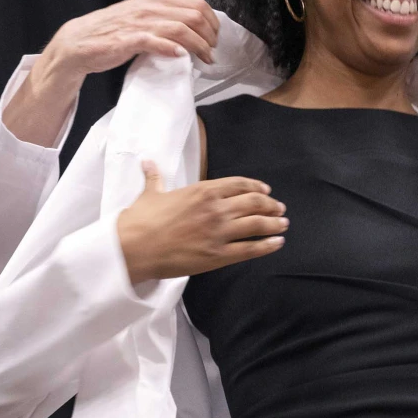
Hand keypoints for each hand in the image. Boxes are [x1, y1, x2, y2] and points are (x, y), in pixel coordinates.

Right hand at [36, 0, 219, 92]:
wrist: (78, 42)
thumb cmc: (110, 33)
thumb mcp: (141, 18)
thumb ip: (162, 20)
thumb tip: (190, 30)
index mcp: (154, 0)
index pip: (196, 4)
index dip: (212, 22)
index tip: (215, 37)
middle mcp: (148, 7)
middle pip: (194, 15)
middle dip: (210, 35)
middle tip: (212, 51)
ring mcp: (138, 23)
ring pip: (180, 28)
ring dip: (198, 45)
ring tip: (205, 58)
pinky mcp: (127, 40)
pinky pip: (154, 41)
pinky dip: (171, 48)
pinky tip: (181, 56)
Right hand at [117, 161, 287, 283]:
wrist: (134, 247)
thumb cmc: (141, 220)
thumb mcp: (150, 193)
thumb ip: (155, 177)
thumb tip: (147, 162)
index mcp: (203, 191)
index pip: (239, 184)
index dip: (256, 187)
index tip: (266, 191)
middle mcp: (216, 209)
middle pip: (254, 203)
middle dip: (271, 205)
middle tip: (280, 208)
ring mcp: (219, 232)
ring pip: (257, 224)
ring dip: (274, 224)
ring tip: (283, 224)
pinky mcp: (218, 254)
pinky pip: (250, 249)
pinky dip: (267, 246)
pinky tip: (276, 244)